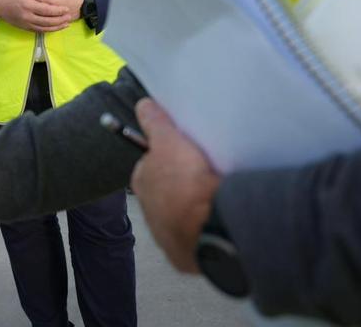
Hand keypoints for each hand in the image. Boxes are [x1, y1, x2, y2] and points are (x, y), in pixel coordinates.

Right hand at [0, 0, 72, 32]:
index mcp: (27, 5)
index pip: (46, 9)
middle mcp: (27, 16)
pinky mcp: (25, 28)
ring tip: (66, 24)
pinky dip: (49, 30)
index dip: (57, 10)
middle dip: (60, 19)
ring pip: (44, 28)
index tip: (66, 9)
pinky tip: (56, 28)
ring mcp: (25, 24)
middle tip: (69, 16)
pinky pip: (39, 31)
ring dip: (57, 27)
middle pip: (47, 20)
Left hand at [131, 98, 219, 273]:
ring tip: (215, 194)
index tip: (187, 149)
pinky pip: (196, 235)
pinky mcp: (186, 255)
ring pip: (181, 214)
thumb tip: (143, 105)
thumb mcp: (169, 142)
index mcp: (142, 182)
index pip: (152, 163)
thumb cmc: (184, 181)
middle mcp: (149, 211)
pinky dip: (205, 227)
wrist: (208, 227)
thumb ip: (156, 123)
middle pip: (167, 189)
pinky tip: (218, 218)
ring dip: (194, 206)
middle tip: (205, 170)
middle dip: (182, 181)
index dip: (169, 153)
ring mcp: (167, 236)